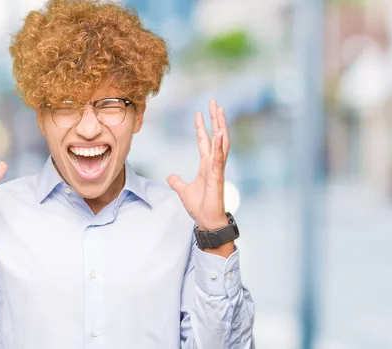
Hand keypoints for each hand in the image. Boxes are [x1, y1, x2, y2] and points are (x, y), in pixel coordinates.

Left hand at [167, 98, 229, 231]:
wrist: (207, 221)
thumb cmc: (200, 207)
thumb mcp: (183, 191)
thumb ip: (177, 182)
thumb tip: (170, 176)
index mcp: (206, 165)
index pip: (204, 141)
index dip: (202, 127)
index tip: (199, 113)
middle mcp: (213, 163)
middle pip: (215, 136)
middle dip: (215, 119)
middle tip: (214, 102)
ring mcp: (217, 168)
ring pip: (221, 143)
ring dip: (220, 126)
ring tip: (219, 110)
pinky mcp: (218, 176)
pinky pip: (219, 158)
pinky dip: (219, 145)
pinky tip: (219, 133)